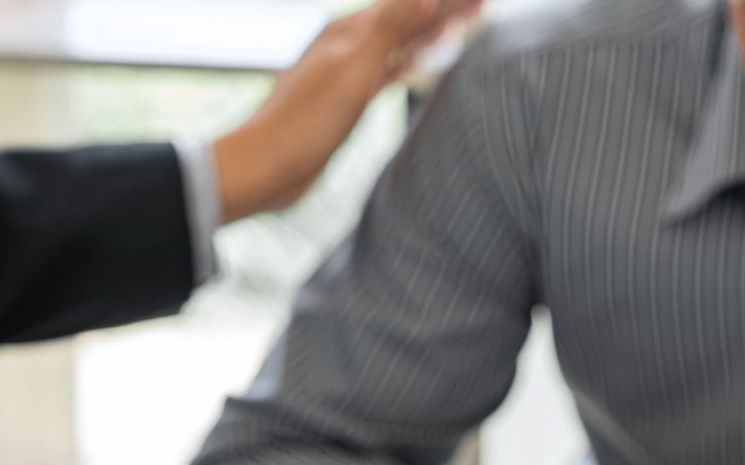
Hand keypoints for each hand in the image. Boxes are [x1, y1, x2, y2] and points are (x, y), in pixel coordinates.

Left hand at [212, 0, 478, 220]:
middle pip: (404, 20)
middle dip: (440, 12)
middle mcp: (347, 46)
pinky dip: (408, 62)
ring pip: (397, 44)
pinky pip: (387, 72)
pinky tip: (417, 62)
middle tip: (478, 5)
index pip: (407, 5)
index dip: (443, 2)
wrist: (265, 167)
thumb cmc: (303, 123)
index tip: (479, 0)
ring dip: (427, 33)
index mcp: (348, 31)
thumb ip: (389, 30)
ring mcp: (346, 73)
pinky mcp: (346, 102)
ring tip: (457, 24)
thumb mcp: (352, 71)